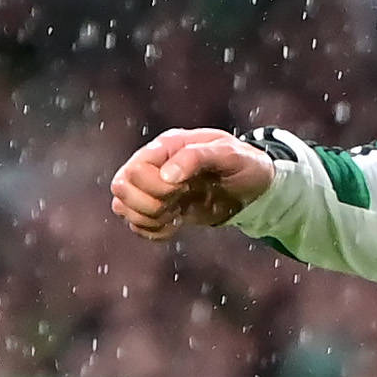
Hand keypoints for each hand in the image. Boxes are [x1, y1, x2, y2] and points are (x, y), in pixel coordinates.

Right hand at [109, 127, 271, 241]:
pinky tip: (174, 224)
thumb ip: (196, 157)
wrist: (254, 188)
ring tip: (174, 214)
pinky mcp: (159, 208)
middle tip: (177, 202)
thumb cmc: (244, 165)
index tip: (183, 188)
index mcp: (167, 146)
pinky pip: (135, 224)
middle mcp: (154, 165)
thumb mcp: (229, 155)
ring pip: (122, 206)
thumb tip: (166, 175)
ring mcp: (154, 188)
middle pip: (121, 187)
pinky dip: (152, 230)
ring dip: (147, 218)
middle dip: (148, 203)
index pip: (134, 170)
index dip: (154, 186)